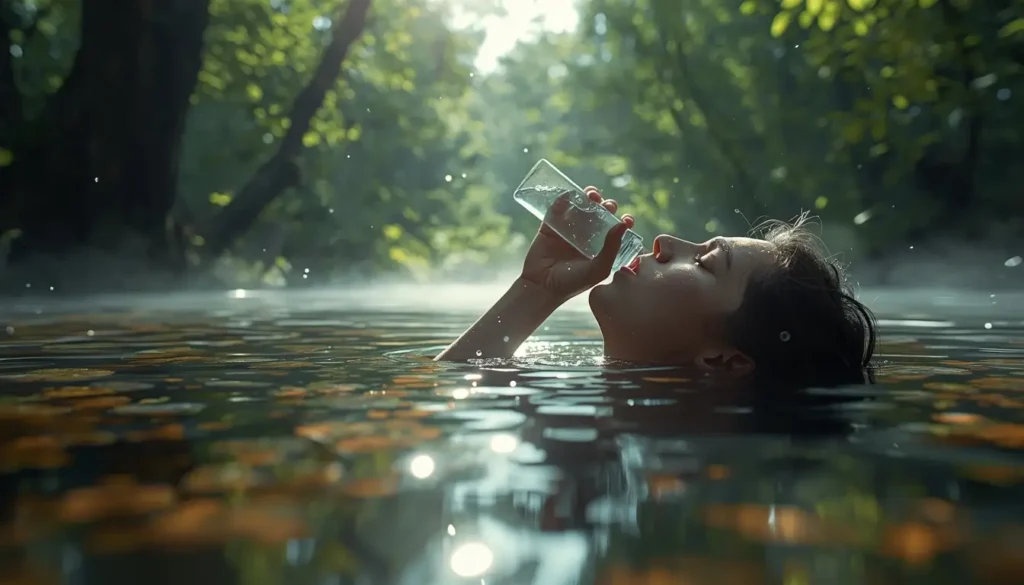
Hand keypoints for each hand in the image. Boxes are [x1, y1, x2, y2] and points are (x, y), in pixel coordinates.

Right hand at [520, 186, 633, 302]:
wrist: (542, 287)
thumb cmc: (573, 283)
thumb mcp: (598, 269)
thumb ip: (611, 248)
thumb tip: (623, 224)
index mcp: (601, 247)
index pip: (615, 230)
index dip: (623, 221)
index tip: (627, 219)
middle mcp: (587, 236)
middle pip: (600, 213)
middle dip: (606, 205)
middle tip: (606, 204)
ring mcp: (569, 229)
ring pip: (581, 207)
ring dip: (588, 197)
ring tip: (591, 195)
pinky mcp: (551, 226)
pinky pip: (558, 208)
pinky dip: (563, 199)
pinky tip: (569, 195)